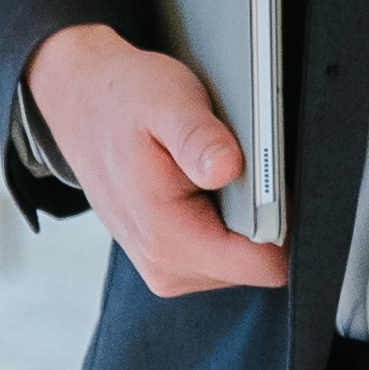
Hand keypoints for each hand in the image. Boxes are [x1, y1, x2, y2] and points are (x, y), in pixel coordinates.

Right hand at [27, 23, 287, 298]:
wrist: (81, 104)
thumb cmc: (125, 100)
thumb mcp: (167, 101)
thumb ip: (198, 138)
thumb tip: (226, 168)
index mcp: (167, 236)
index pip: (264, 264)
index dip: (287, 222)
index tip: (278, 180)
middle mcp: (165, 267)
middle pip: (258, 264)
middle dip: (262, 217)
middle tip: (240, 164)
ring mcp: (165, 268)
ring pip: (243, 261)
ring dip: (244, 218)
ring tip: (217, 170)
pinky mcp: (169, 260)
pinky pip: (223, 253)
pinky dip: (227, 220)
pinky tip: (207, 184)